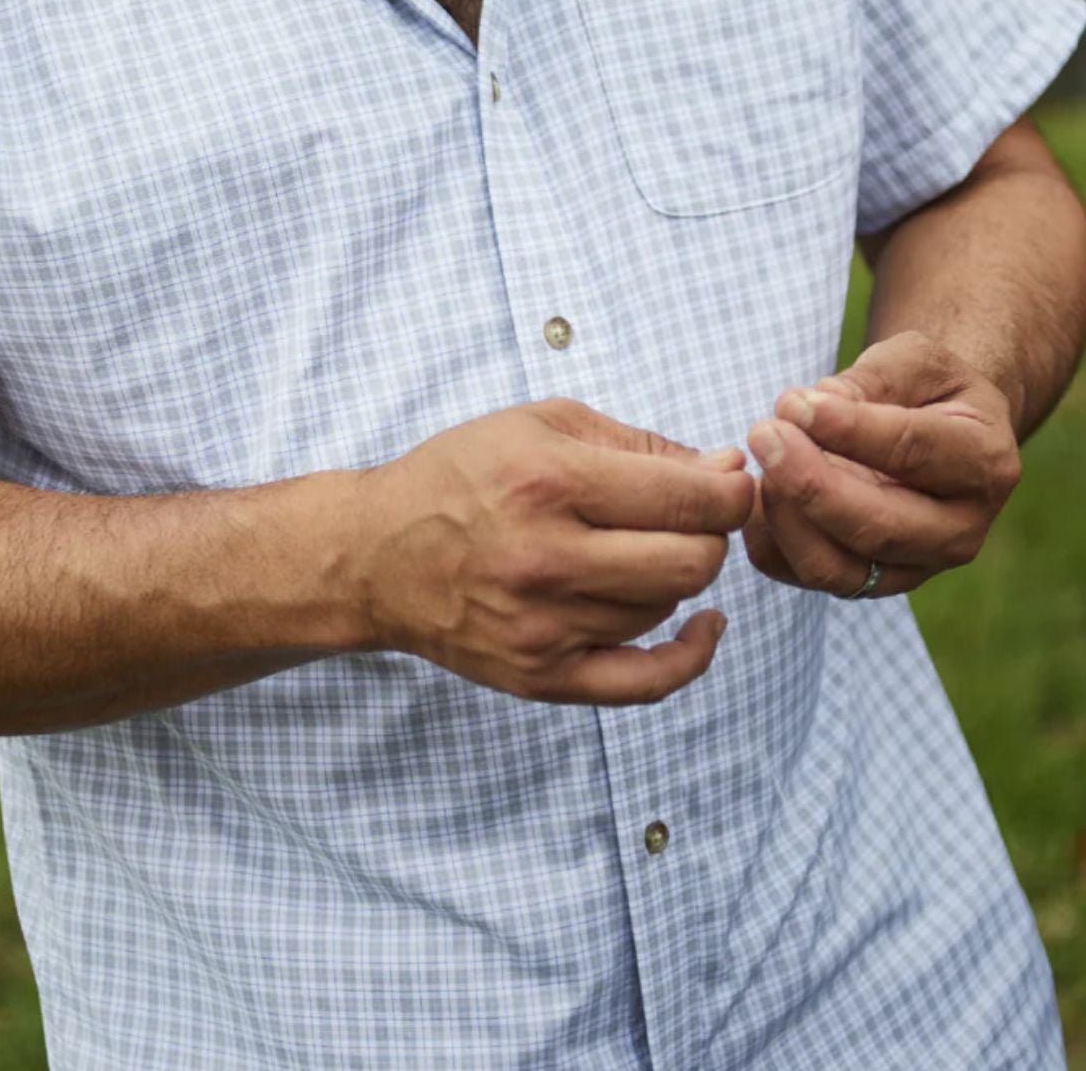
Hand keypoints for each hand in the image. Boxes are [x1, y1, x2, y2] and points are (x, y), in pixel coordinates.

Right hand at [350, 398, 754, 706]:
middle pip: (691, 561)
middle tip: (693, 517)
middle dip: (711, 533)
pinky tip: (705, 626)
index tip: (732, 482)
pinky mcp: (541, 677)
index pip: (687, 499)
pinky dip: (691, 656)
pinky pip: (645, 683)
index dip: (732, 490)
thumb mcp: (541, 424)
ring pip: (666, 607)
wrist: (376, 554)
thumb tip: (725, 469)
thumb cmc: (461, 475)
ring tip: (638, 549)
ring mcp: (544, 627)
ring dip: (674, 576)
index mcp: (549, 482)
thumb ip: (638, 443)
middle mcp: (547, 558)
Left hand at [742, 330, 1021, 598]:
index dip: (847, 429)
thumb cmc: (925, 387)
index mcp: (984, 462)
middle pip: (878, 527)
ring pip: (838, 568)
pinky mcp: (870, 583)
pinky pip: (805, 576)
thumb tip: (809, 408)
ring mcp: (916, 568)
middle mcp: (960, 529)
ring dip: (785, 516)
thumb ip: (869, 381)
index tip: (791, 403)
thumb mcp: (915, 361)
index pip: (912, 451)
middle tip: (761, 434)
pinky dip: (768, 540)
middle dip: (809, 484)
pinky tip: (751, 494)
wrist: (937, 430)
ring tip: (758, 461)